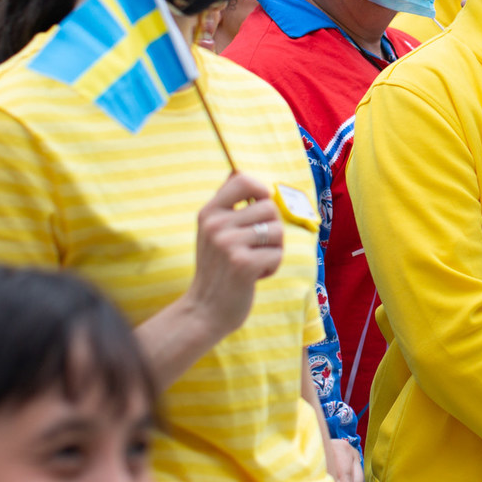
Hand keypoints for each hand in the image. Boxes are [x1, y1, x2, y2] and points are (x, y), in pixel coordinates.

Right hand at [178, 173, 286, 344]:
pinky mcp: (242, 264)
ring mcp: (228, 244)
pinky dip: (271, 268)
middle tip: (256, 248)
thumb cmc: (217, 269)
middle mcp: (216, 224)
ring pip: (277, 232)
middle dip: (272, 230)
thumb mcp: (212, 232)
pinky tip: (254, 277)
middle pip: (269, 208)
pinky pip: (277, 254)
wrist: (204, 310)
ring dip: (274, 250)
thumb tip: (238, 170)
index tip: (259, 209)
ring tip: (255, 262)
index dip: (261, 190)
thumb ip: (227, 204)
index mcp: (209, 212)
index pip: (242, 179)